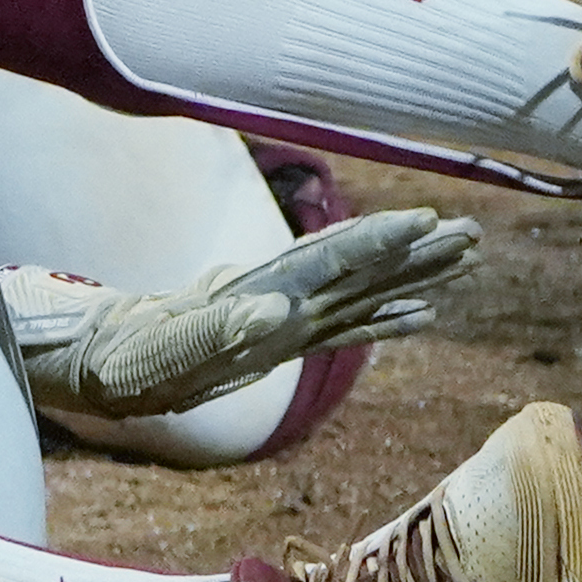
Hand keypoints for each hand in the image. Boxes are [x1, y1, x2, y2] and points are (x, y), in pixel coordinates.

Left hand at [6, 209, 481, 419]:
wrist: (109, 363)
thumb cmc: (133, 360)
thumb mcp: (166, 350)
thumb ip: (217, 329)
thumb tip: (273, 308)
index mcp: (260, 293)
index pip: (330, 259)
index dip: (377, 241)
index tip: (424, 219)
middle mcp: (284, 297)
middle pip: (361, 266)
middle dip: (415, 249)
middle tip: (472, 230)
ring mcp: (289, 317)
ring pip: (365, 290)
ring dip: (414, 274)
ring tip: (463, 256)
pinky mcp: (287, 343)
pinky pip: (351, 327)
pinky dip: (390, 319)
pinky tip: (424, 314)